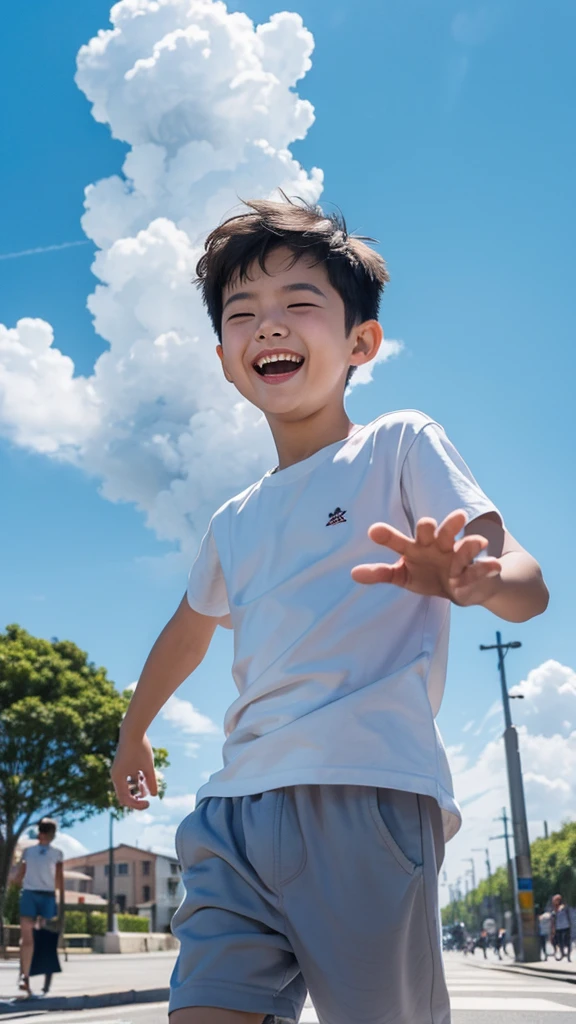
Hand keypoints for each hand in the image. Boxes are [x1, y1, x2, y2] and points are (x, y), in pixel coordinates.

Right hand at [111, 732, 157, 808]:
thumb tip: (154, 795)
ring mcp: (119, 770)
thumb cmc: (140, 748)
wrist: (132, 730)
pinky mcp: (123, 764)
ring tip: (147, 789)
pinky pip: (128, 777)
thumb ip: (151, 781)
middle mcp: (116, 775)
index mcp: (118, 778)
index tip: (149, 803)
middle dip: (136, 799)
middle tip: (147, 801)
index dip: (137, 805)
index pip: (125, 799)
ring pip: (127, 786)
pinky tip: (145, 779)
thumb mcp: (148, 766)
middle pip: (124, 795)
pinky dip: (136, 781)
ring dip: (137, 789)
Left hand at [351, 509, 501, 605]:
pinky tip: (493, 565)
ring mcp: (459, 556)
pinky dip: (487, 567)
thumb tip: (353, 573)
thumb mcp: (403, 576)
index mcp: (417, 547)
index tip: (373, 531)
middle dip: (433, 527)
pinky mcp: (477, 570)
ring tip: (475, 541)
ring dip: (468, 544)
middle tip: (428, 524)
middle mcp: (439, 546)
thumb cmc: (428, 575)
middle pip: (436, 531)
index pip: (400, 540)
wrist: (463, 586)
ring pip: (464, 545)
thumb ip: (381, 573)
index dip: (387, 536)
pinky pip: (482, 568)